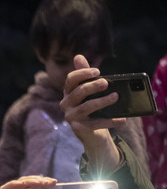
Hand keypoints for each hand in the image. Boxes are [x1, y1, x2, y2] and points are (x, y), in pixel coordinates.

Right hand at [0, 175, 56, 188]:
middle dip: (41, 181)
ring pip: (19, 183)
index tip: (56, 186)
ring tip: (42, 182)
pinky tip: (24, 184)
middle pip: (29, 184)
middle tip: (52, 182)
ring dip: (31, 181)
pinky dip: (15, 185)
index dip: (45, 187)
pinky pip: (6, 188)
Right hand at [60, 54, 122, 170]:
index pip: (71, 79)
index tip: (97, 71)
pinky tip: (122, 119)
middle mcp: (66, 104)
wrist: (92, 132)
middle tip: (106, 83)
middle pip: (79, 92)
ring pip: (87, 107)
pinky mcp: (79, 129)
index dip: (83, 73)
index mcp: (68, 92)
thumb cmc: (91, 106)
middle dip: (93, 86)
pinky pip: (96, 123)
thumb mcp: (89, 90)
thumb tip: (78, 56)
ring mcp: (71, 117)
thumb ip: (85, 74)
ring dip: (102, 101)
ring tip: (116, 97)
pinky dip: (110, 121)